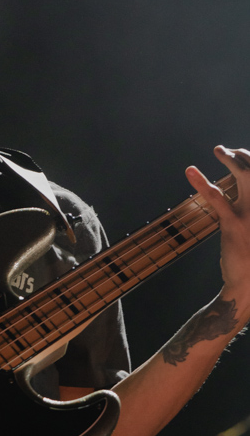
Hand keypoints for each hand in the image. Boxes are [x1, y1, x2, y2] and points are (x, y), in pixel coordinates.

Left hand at [185, 145, 249, 318]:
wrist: (249, 285)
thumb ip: (249, 207)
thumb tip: (244, 193)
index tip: (241, 154)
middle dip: (244, 155)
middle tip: (226, 150)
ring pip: (246, 176)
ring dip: (230, 159)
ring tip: (218, 149)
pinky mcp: (234, 225)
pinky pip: (218, 198)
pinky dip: (202, 182)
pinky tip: (191, 171)